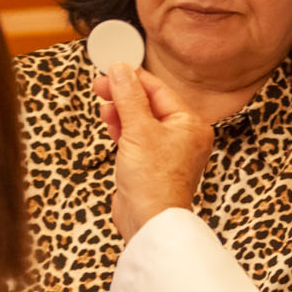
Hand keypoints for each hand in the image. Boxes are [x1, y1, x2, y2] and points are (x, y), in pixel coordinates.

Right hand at [102, 63, 211, 239]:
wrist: (149, 223)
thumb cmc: (153, 182)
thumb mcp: (138, 130)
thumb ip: (128, 97)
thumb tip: (120, 69)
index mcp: (191, 124)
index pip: (159, 90)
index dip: (133, 78)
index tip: (111, 68)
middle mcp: (184, 137)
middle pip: (150, 104)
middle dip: (124, 95)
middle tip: (100, 85)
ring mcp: (168, 152)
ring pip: (141, 121)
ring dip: (121, 111)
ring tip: (103, 105)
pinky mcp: (152, 165)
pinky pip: (137, 138)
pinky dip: (123, 129)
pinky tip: (110, 123)